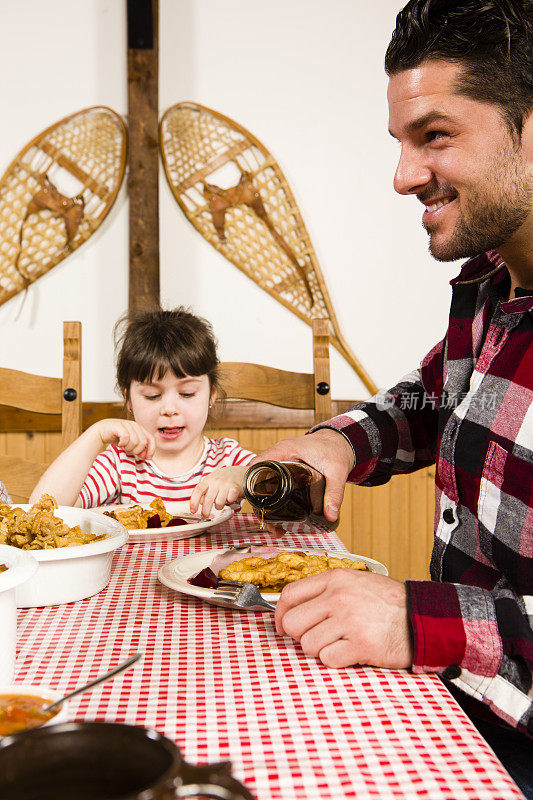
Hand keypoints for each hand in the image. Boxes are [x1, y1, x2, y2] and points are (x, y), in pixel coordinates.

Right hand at [96, 419, 154, 460]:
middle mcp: (135, 425)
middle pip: (143, 442)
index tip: (148, 458)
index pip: (151, 439)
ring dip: (129, 448)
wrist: (101, 432)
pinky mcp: (119, 426)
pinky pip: (126, 438)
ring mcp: (127, 424)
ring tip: (123, 447)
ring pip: (135, 441)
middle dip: (137, 450)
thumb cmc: (117, 438)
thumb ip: (139, 449)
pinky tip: (119, 444)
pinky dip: (123, 443)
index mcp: (140, 428)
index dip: (151, 449)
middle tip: (129, 450)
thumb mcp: (131, 444)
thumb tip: (147, 457)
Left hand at [190, 465, 246, 516]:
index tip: (193, 511)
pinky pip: (230, 501)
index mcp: (208, 480)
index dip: (194, 502)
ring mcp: (225, 484)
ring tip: (222, 501)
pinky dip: (230, 501)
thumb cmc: (223, 479)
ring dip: (220, 506)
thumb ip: (204, 491)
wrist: (239, 472)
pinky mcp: (235, 488)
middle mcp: (216, 482)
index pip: (198, 491)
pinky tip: (230, 497)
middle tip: (205, 515)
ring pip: (219, 503)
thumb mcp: (211, 482)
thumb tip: (199, 502)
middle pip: (208, 500)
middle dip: (206, 511)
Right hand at [250, 429, 354, 520]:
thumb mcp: (337, 471)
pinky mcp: (287, 468)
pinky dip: (273, 496)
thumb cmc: (336, 449)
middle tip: (268, 521)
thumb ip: (334, 493)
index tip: (255, 503)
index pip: (258, 463)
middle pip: (259, 477)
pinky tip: (280, 515)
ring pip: (265, 481)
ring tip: (274, 525)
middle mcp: (279, 454)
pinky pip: (274, 481)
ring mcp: (282, 461)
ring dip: (266, 501)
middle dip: (259, 501)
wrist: (340, 442)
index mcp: (285, 449)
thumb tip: (330, 515)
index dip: (251, 482)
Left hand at [275, 569, 412, 669]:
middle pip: (292, 623)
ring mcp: (349, 620)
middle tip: (317, 637)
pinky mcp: (360, 644)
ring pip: (307, 645)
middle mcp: (339, 597)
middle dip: (300, 635)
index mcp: (336, 579)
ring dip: (321, 649)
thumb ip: (327, 591)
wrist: (423, 619)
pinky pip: (327, 659)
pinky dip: (337, 661)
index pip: (290, 594)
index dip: (279, 614)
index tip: (281, 626)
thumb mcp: (357, 583)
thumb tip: (293, 609)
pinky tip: (352, 652)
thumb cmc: (389, 604)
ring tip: (341, 643)